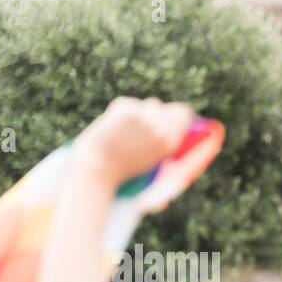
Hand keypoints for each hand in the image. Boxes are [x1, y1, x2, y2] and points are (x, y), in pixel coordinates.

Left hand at [74, 97, 195, 188]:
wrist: (97, 167)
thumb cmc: (125, 178)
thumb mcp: (156, 172)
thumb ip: (169, 160)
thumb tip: (179, 153)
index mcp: (170, 143)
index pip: (184, 113)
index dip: (180, 117)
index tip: (176, 122)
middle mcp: (159, 128)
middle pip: (168, 108)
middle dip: (162, 117)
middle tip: (150, 127)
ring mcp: (142, 116)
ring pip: (150, 105)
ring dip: (145, 114)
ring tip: (131, 130)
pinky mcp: (125, 108)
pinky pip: (130, 103)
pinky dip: (124, 112)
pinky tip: (116, 126)